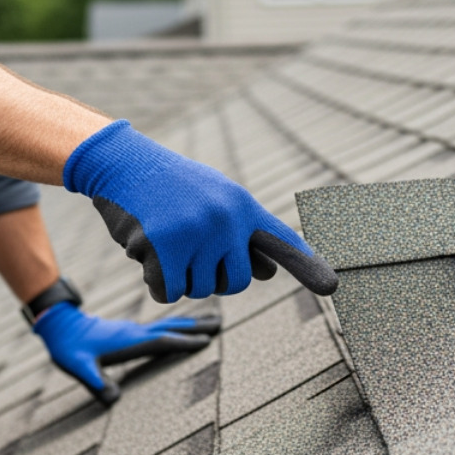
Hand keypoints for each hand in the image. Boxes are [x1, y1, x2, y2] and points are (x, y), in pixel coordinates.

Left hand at [33, 302, 217, 403]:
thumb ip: (95, 382)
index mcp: (129, 341)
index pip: (163, 341)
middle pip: (172, 328)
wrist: (59, 325)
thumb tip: (112, 400)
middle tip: (221, 322)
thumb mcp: (79, 367)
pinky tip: (179, 327)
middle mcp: (135, 332)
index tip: (208, 341)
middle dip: (196, 326)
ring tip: (211, 319)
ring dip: (190, 323)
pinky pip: (160, 327)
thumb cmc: (68, 348)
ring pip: (168, 325)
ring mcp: (134, 330)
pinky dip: (176, 325)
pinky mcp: (130, 331)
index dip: (184, 342)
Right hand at [63, 120, 338, 302]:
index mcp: (242, 205)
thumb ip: (240, 234)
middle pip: (235, 283)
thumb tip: (267, 273)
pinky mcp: (166, 247)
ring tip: (164, 237)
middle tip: (188, 248)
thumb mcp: (212, 200)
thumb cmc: (168, 186)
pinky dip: (156, 282)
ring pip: (198, 289)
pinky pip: (168, 292)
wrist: (123, 163)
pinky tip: (145, 250)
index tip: (332, 286)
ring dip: (178, 276)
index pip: (281, 241)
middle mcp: (226, 219)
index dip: (307, 265)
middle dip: (211, 277)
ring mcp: (197, 232)